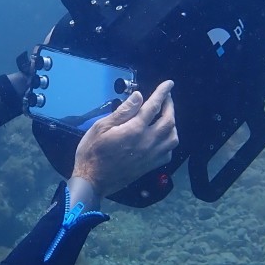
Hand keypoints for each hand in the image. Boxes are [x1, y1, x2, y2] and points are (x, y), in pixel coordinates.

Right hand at [70, 80, 178, 197]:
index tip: (169, 84)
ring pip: (172, 138)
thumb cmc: (92, 152)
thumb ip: (123, 111)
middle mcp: (147, 142)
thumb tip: (139, 96)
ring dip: (172, 124)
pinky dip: (169, 142)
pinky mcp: (150, 166)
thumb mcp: (101, 127)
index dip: (163, 93)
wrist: (92, 181)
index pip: (154, 106)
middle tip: (167, 98)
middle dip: (170, 106)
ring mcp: (151, 156)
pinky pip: (168, 153)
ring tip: (166, 116)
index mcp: (135, 130)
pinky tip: (162, 138)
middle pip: (168, 121)